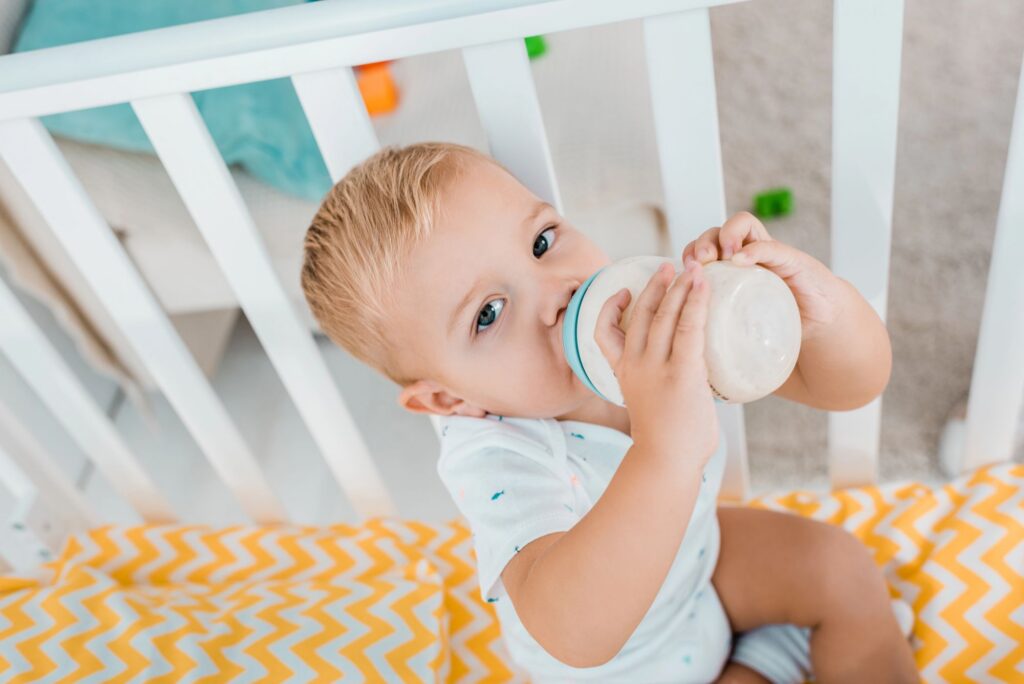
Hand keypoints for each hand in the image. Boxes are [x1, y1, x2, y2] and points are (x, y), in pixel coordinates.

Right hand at [593, 260, 718, 461]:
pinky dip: (695, 302)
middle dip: (654, 286)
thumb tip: (690, 379)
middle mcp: (635, 365)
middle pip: (640, 315)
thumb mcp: (651, 408)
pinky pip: (688, 327)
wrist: (666, 463)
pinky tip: (702, 286)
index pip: (604, 333)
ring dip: (677, 287)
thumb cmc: (666, 444)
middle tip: (668, 266)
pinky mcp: (682, 371)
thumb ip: (662, 387)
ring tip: (690, 267)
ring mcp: (656, 367)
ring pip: (664, 315)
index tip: (625, 293)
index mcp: (623, 374)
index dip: (611, 308)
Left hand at [681, 211, 846, 340]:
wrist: (820, 328)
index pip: (703, 248)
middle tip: (697, 263)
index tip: (682, 272)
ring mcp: (770, 254)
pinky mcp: (792, 260)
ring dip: (724, 235)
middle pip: (716, 232)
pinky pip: (770, 246)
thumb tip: (684, 348)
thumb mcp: (738, 328)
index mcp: (730, 271)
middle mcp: (748, 256)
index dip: (689, 253)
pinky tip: (740, 260)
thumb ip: (716, 327)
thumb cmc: (776, 329)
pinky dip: (754, 250)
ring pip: (741, 225)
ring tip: (716, 257)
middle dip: (701, 243)